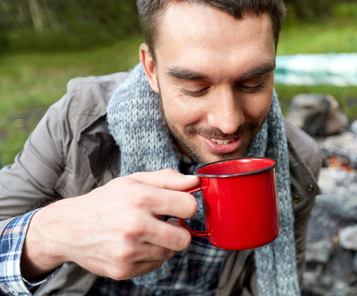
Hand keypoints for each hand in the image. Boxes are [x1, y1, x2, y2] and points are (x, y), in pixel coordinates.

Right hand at [21, 169, 198, 280]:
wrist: (68, 228)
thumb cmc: (106, 201)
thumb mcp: (134, 181)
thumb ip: (168, 179)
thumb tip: (196, 182)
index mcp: (141, 198)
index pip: (189, 207)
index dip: (187, 207)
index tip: (179, 207)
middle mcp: (135, 225)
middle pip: (184, 239)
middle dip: (179, 231)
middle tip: (166, 224)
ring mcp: (128, 250)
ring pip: (169, 253)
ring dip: (162, 243)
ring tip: (144, 233)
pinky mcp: (123, 269)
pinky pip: (155, 265)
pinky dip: (149, 256)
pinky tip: (134, 245)